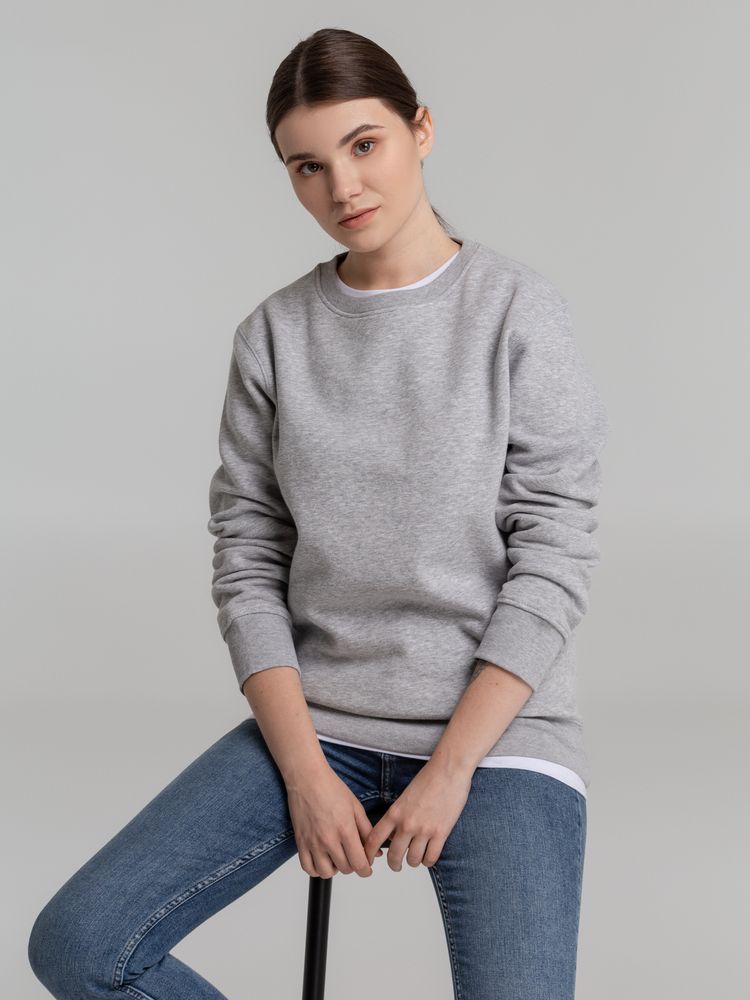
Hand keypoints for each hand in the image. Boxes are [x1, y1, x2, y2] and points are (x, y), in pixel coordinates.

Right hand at [286, 764, 383, 878]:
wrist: (308, 779)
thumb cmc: (331, 788)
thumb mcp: (356, 808)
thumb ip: (367, 831)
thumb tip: (376, 852)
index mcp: (345, 830)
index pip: (359, 863)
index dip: (366, 870)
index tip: (367, 868)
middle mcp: (329, 839)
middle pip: (345, 869)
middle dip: (353, 865)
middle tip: (353, 855)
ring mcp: (313, 843)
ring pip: (326, 872)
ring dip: (334, 869)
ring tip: (337, 857)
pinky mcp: (300, 842)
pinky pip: (308, 868)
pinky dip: (316, 869)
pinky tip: (322, 859)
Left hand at [364, 759, 471, 870]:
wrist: (448, 770)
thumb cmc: (428, 779)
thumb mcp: (405, 797)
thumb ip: (398, 816)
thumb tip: (393, 836)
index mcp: (395, 813)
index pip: (374, 839)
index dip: (367, 854)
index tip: (367, 860)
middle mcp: (406, 824)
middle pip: (394, 855)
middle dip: (394, 864)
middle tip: (396, 865)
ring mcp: (424, 830)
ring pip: (413, 860)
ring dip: (413, 862)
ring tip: (416, 857)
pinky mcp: (441, 833)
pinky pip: (431, 858)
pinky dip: (428, 861)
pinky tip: (428, 856)